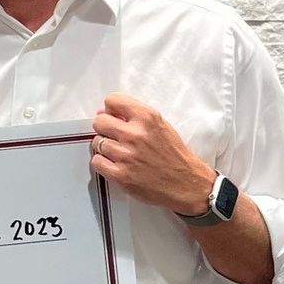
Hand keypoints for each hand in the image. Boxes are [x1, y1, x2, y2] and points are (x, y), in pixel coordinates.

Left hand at [90, 93, 212, 215]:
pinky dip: (103, 163)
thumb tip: (103, 112)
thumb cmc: (173, 154)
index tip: (114, 117)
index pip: (113, 100)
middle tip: (115, 137)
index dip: (111, 109)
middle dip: (104, 128)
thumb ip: (134, 117)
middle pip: (99, 122)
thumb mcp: (160, 126)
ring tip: (119, 153)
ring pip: (97, 142)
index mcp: (147, 117)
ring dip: (105, 147)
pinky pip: (96, 161)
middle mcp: (135, 134)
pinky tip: (115, 164)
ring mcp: (126, 155)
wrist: (186, 183)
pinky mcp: (121, 175)